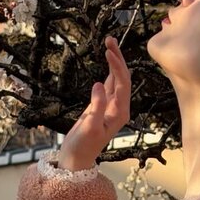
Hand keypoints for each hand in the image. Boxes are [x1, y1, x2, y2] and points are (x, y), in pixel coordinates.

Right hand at [59, 35, 131, 168]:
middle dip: (118, 58)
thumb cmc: (82, 146)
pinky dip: (109, 71)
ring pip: (116, 79)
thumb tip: (99, 84)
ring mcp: (111, 106)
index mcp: (120, 113)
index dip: (117, 67)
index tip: (108, 52)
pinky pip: (109, 84)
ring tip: (109, 43)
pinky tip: (107, 59)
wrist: (76, 159)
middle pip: (123, 78)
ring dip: (114, 62)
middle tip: (110, 39)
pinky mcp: (102, 106)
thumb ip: (96, 106)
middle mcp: (119, 108)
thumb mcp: (89, 127)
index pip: (122, 84)